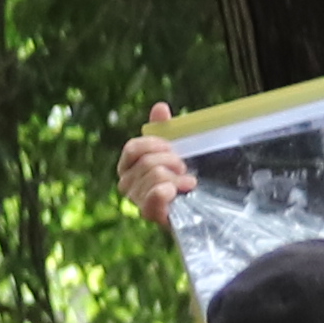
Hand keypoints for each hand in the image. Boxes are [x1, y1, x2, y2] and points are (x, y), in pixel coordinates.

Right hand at [117, 102, 196, 224]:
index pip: (132, 148)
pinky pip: (154, 196)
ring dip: (177, 177)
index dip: (153, 144)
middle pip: (147, 162)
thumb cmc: (180, 177)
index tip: (172, 147)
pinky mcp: (151, 215)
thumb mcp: (173, 151)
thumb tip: (160, 107)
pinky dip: (166, 191)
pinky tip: (177, 191)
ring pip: (156, 176)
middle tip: (185, 168)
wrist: (197, 209)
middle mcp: (127, 184)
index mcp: (128, 166)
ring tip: (189, 182)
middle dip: (171, 161)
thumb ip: (164, 130)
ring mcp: (138, 201)